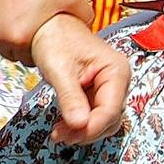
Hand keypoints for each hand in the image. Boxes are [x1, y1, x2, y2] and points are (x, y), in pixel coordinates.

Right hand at [0, 0, 87, 57]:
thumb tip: (89, 27)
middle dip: (18, 42)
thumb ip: (84, 16)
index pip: (28, 58)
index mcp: (20, 39)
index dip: (35, 48)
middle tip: (26, 24)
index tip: (38, 34)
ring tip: (13, 12)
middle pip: (9, 50)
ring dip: (1, 31)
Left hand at [30, 12, 128, 144]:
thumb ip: (70, 97)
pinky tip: (62, 126)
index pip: (111, 109)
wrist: (47, 27)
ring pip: (102, 122)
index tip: (71, 135)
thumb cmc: (55, 38)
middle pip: (110, 119)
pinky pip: (92, 116)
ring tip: (58, 131)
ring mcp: (107, 88)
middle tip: (61, 135)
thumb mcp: (59, 68)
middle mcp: (116, 80)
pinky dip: (78, 124)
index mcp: (116, 70)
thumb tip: (79, 124)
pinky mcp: (96, 94)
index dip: (92, 127)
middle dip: (86, 131)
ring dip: (82, 131)